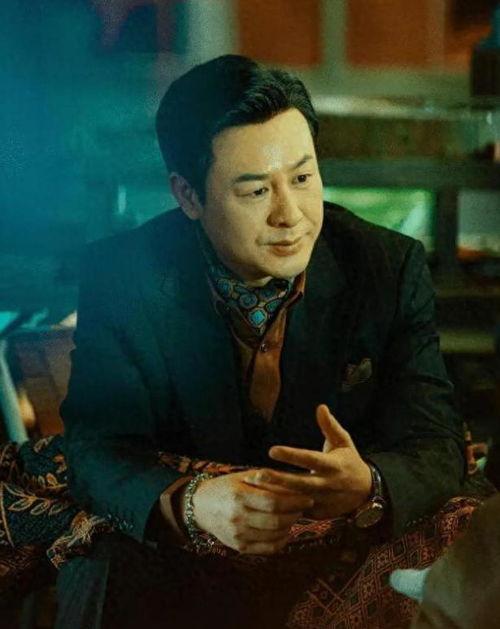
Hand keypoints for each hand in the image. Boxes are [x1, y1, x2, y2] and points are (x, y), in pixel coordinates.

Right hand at [184, 470, 313, 554]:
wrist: (200, 506)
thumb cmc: (226, 487)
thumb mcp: (243, 477)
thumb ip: (267, 480)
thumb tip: (294, 483)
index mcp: (239, 497)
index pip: (273, 502)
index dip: (294, 502)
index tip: (307, 498)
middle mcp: (238, 518)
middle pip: (276, 521)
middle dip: (295, 515)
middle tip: (303, 508)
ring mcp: (238, 535)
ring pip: (274, 536)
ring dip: (290, 527)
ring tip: (294, 517)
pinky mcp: (239, 547)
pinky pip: (267, 549)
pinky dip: (281, 542)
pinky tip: (285, 532)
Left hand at [244, 404, 371, 519]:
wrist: (366, 493)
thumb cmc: (350, 462)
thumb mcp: (343, 442)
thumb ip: (330, 426)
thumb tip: (320, 407)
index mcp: (332, 465)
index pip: (309, 459)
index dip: (291, 455)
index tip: (272, 450)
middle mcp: (327, 484)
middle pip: (299, 483)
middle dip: (278, 480)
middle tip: (257, 474)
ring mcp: (322, 501)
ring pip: (296, 500)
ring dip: (275, 493)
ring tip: (254, 486)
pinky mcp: (318, 514)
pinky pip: (297, 511)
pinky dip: (281, 507)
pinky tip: (262, 500)